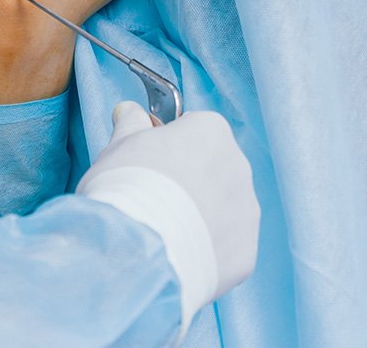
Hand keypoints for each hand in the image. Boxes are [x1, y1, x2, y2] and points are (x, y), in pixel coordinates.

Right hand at [78, 103, 259, 326]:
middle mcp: (239, 166)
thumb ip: (130, 124)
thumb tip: (129, 111)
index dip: (167, 147)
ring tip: (162, 232)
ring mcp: (247, 212)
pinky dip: (205, 251)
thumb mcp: (119, 144)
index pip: (193, 130)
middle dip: (188, 183)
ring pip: (222, 209)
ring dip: (199, 217)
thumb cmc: (126, 185)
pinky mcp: (246, 253)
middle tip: (152, 200)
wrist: (137, 247)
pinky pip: (225, 246)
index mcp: (211, 131)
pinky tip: (176, 255)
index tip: (147, 165)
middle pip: (212, 170)